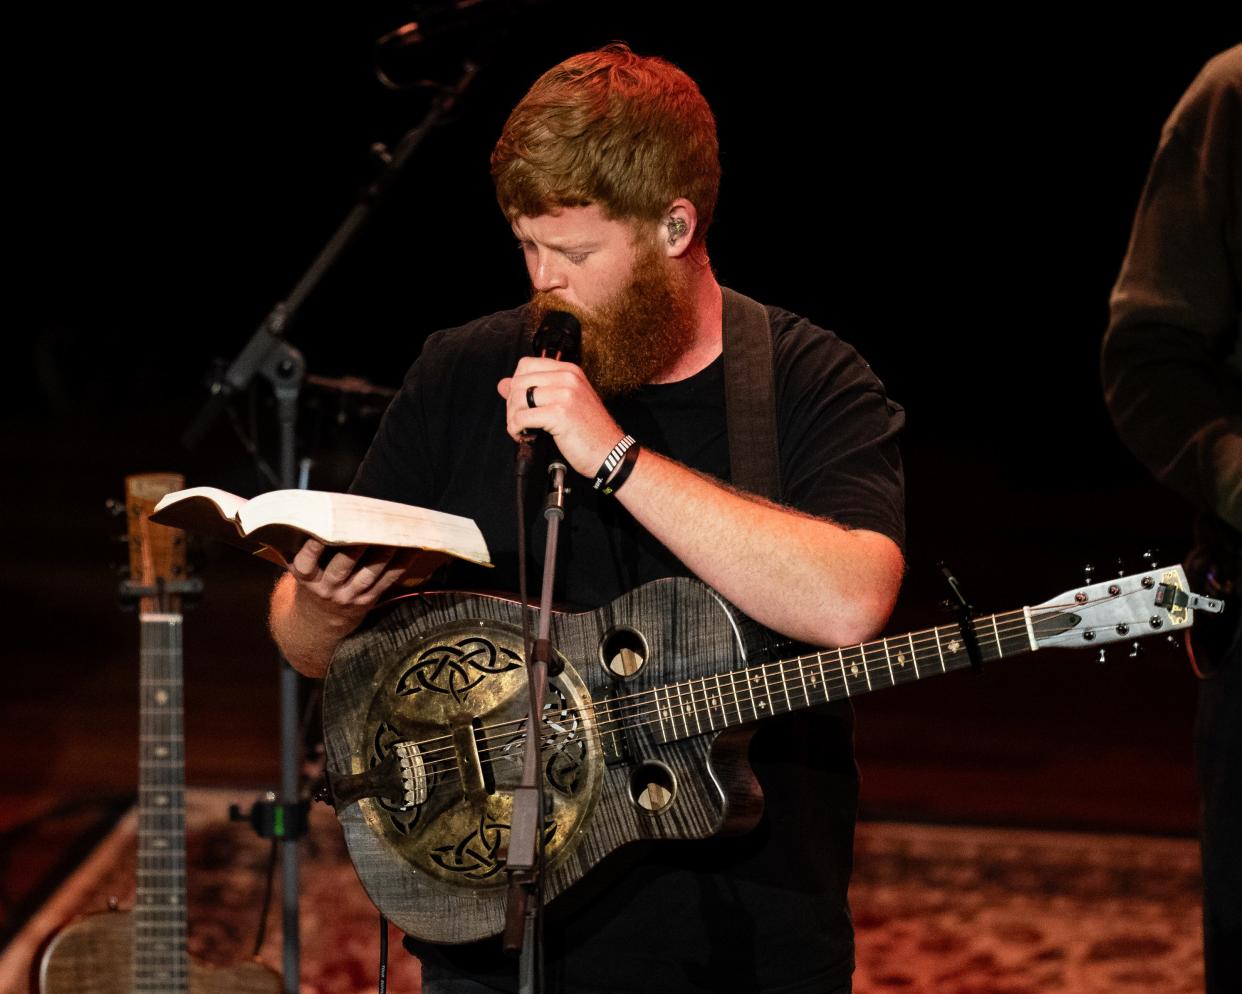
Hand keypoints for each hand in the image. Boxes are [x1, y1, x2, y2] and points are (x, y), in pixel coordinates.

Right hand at [286, 539, 415, 620]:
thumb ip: (309, 550)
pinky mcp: (367, 600)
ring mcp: (349, 596)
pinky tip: (411, 551)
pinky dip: (399, 566)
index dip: (312, 549)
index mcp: (307, 579)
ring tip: (394, 537)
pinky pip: (386, 582)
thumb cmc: (314, 582)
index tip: (321, 532)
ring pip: (367, 575)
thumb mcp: (303, 570)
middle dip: (354, 550)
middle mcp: (327, 589)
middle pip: (340, 569)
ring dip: (382, 556)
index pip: (306, 564)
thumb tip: (319, 515)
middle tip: (366, 528)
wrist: (321, 620)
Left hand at [498, 356, 623, 476]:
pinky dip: (517, 429)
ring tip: (522, 430)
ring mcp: (565, 394)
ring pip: (517, 398)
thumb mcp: (565, 402)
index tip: (520, 402)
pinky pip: (522, 417)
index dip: (516, 384)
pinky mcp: (560, 414)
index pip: (526, 365)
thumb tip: (503, 384)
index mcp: (570, 371)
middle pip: (518, 381)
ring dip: (513, 418)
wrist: (611, 453)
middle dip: (511, 404)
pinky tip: (526, 436)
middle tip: (519, 421)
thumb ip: (536, 390)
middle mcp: (567, 378)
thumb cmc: (591, 431)